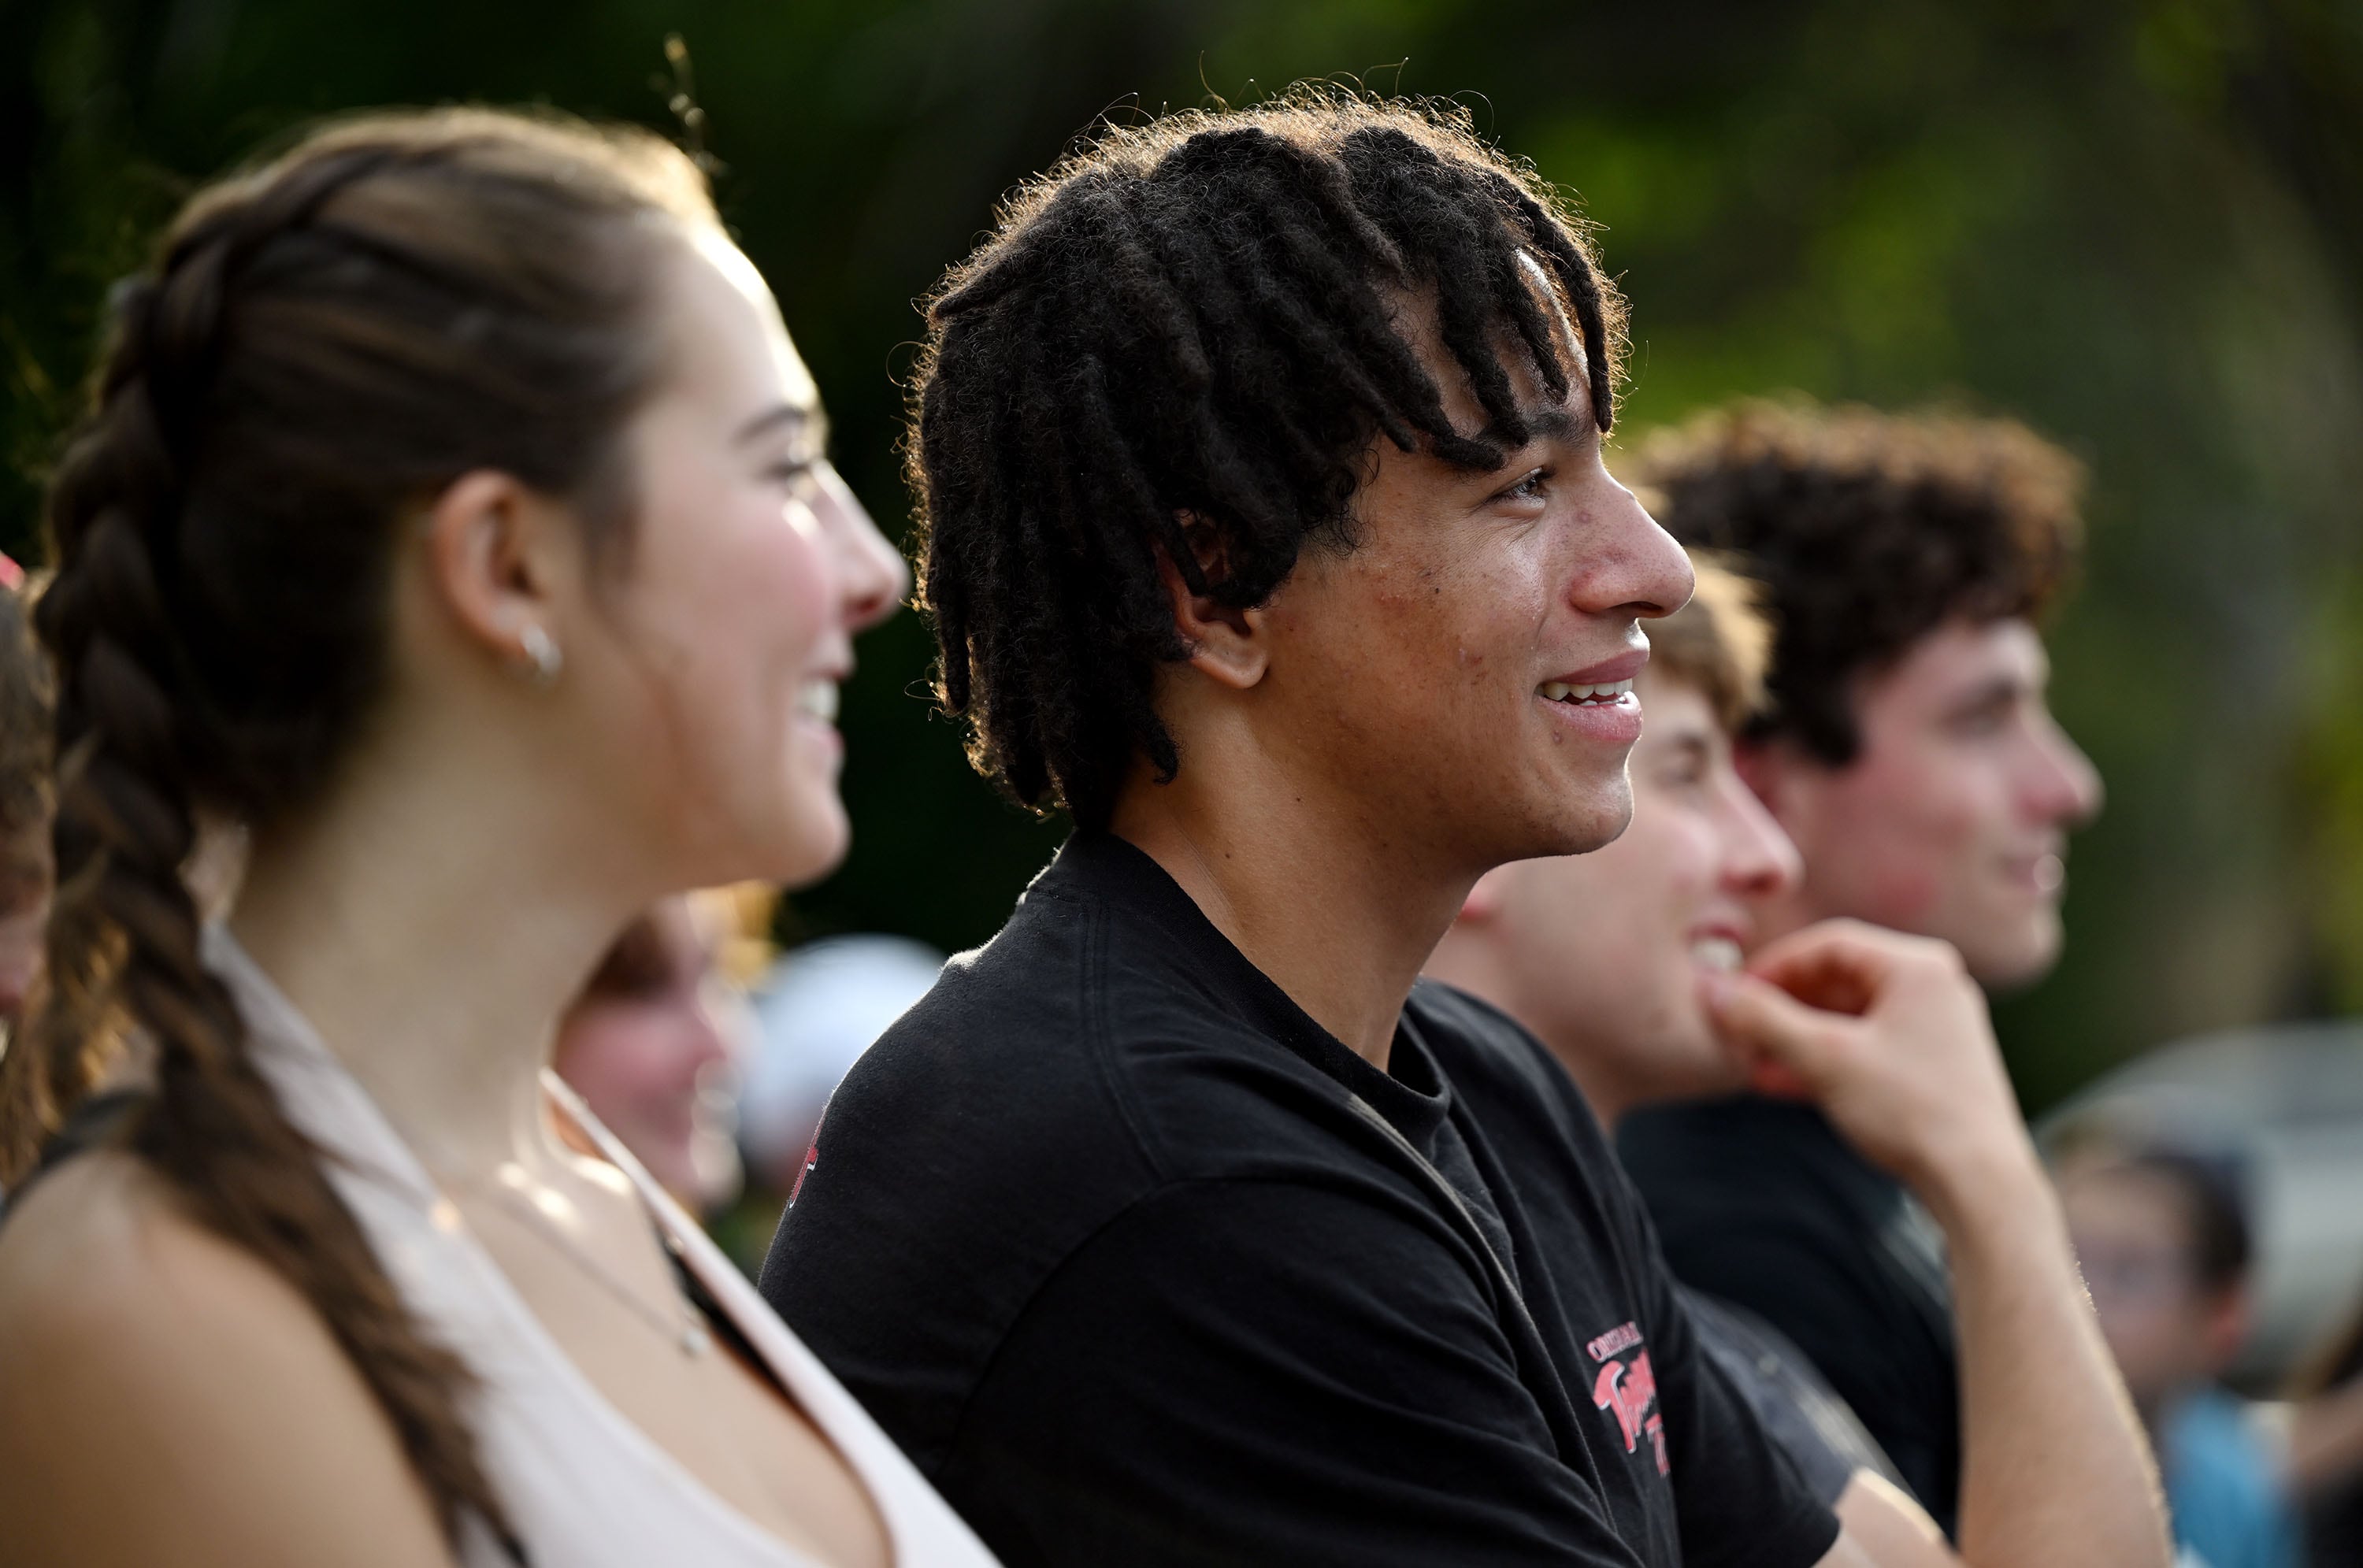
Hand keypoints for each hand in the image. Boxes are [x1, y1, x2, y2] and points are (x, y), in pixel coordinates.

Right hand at [1700, 919, 2035, 1207]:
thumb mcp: (1825, 1059)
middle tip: (1740, 1030)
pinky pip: (1866, 1047)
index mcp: (1919, 967)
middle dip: (1782, 1008)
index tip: (1737, 992)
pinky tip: (1781, 1081)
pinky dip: (1825, 1060)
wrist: (1978, 1183)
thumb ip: (1765, 1021)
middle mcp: (1933, 988)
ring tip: (1752, 1061)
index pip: (1829, 944)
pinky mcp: (1933, 1066)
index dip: (1774, 966)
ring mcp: (1936, 1028)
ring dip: (1797, 1038)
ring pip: (1849, 1018)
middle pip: (1838, 980)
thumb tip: (1716, 993)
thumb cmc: (1913, 1112)